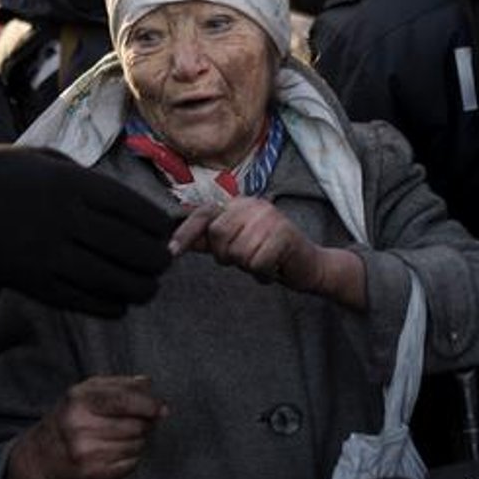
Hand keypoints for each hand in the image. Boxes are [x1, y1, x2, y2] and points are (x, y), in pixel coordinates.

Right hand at [0, 143, 173, 315]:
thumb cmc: (0, 175)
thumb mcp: (48, 159)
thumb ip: (89, 181)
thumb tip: (131, 206)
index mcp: (74, 184)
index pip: (137, 211)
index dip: (160, 227)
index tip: (167, 232)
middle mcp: (67, 220)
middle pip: (134, 250)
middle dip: (158, 260)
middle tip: (162, 262)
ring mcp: (50, 255)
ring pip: (116, 282)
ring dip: (141, 288)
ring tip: (147, 286)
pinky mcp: (34, 283)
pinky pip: (86, 302)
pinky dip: (111, 306)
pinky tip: (119, 302)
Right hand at [6, 375, 167, 478]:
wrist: (42, 456)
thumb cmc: (72, 417)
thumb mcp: (89, 391)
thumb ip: (121, 384)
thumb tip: (149, 384)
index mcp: (79, 399)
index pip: (123, 401)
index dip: (148, 405)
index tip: (161, 408)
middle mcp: (79, 425)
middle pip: (135, 425)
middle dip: (145, 423)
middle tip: (140, 422)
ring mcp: (84, 452)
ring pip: (136, 445)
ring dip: (139, 441)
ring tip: (123, 436)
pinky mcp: (90, 474)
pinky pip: (129, 464)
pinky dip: (131, 458)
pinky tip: (117, 452)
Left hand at [170, 198, 364, 306]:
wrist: (309, 265)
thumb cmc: (268, 254)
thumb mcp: (235, 244)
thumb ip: (208, 239)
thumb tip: (172, 241)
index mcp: (237, 204)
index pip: (204, 214)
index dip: (185, 232)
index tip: (169, 252)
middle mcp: (252, 205)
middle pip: (218, 236)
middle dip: (228, 256)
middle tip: (247, 258)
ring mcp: (269, 217)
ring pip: (237, 253)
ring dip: (249, 267)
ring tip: (263, 261)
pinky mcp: (284, 234)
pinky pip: (257, 263)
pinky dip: (264, 273)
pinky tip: (274, 268)